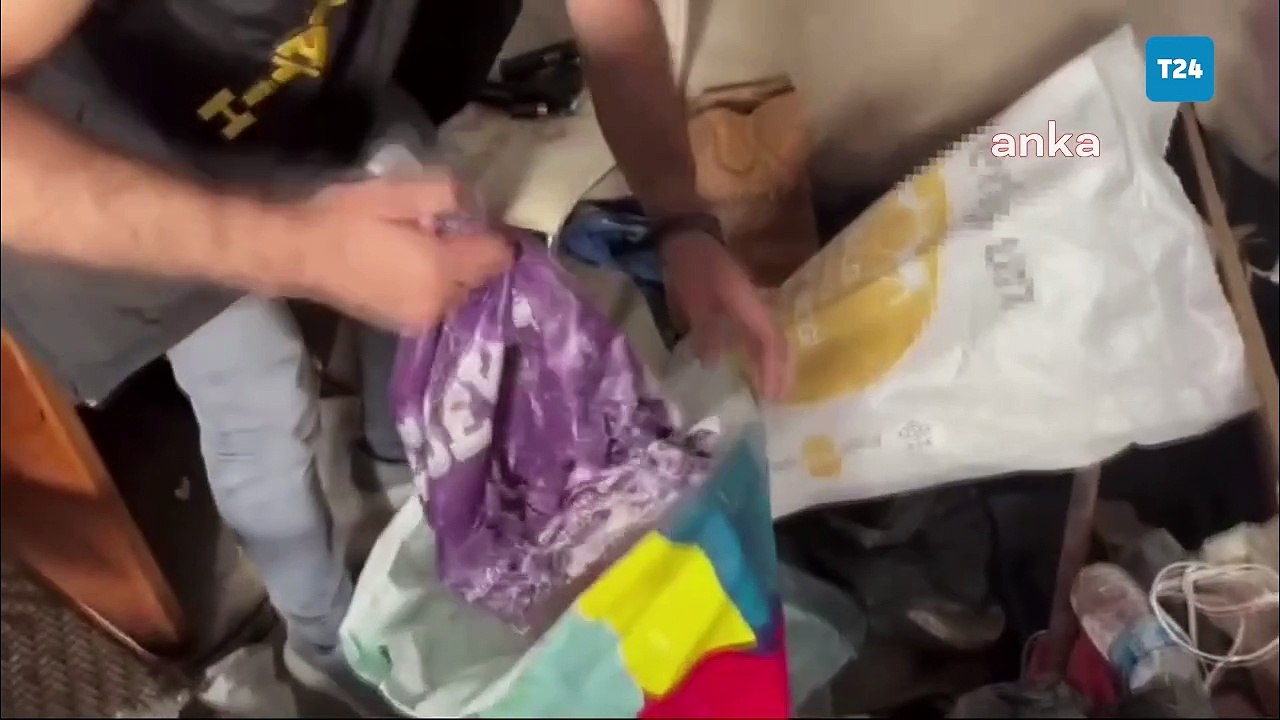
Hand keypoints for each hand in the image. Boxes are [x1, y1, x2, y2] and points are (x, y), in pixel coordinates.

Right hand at [266, 177, 512, 331]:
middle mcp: (440, 303)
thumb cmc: (347, 218)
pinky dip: (438, 286)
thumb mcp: (399, 192)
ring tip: (431, 245)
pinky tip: (415, 266)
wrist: (298, 254)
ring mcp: (420, 320)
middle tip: (455, 227)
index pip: (499, 257)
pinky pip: (439, 304)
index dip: (499, 235)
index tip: (487, 218)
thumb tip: (477, 205)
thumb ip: (449, 196)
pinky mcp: (403, 326)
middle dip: (476, 255)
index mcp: (443, 270)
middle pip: (483, 279)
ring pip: (461, 294)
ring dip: (457, 273)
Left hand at [661, 230, 790, 399]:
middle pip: (779, 343)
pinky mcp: (740, 305)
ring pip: (771, 339)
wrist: (688, 238)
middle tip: (780, 400)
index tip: (772, 396)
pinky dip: (760, 353)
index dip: (773, 369)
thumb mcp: (695, 300)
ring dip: (774, 364)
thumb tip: (713, 364)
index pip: (771, 342)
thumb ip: (707, 331)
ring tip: (772, 389)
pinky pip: (757, 334)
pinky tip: (752, 366)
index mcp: (750, 306)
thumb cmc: (693, 268)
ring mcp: (750, 305)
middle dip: (782, 371)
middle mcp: (757, 307)